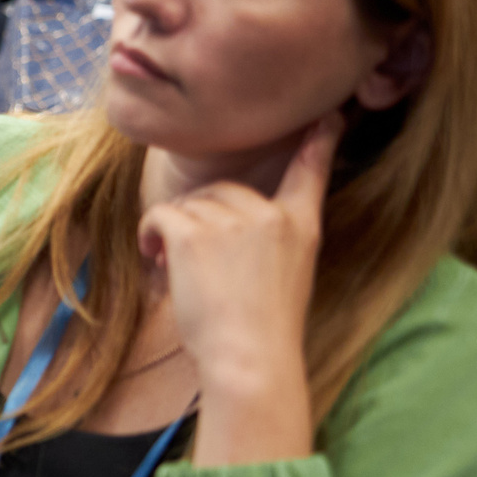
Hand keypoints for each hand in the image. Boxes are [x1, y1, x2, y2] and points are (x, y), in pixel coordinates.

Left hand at [139, 112, 339, 454]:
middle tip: (193, 262)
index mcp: (301, 227)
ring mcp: (234, 220)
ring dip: (172, 231)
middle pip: (221, 191)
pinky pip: (161, 213)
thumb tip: (221, 225)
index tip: (327, 117)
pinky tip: (156, 258)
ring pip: (188, 203)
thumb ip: (266, 244)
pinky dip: (150, 234)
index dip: (317, 143)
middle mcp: (271, 215)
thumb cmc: (260, 332)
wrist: (250, 360)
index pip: (310, 174)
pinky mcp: (195, 231)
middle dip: (199, 220)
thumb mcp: (284, 278)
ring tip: (175, 268)